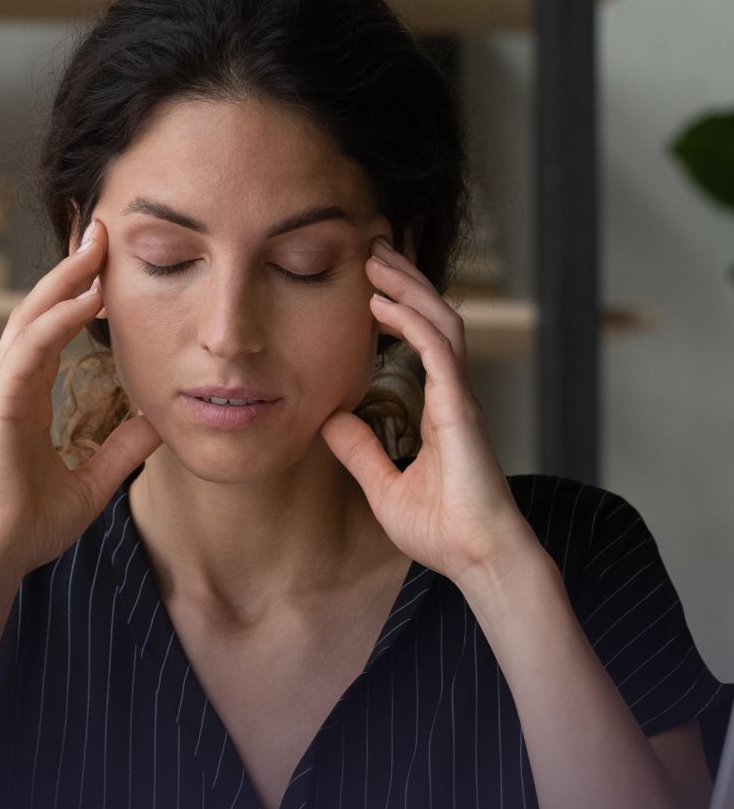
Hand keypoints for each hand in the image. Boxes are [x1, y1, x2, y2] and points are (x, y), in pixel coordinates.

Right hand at [0, 216, 162, 573]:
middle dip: (69, 269)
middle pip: (39, 310)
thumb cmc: (32, 525)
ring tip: (97, 245)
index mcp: (24, 398)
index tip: (106, 267)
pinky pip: (30, 347)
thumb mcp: (94, 479)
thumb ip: (122, 447)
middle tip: (101, 231)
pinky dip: (58, 318)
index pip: (51, 332)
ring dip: (65, 278)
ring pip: (31, 316)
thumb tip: (158, 420)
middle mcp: (8, 385)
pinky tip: (88, 296)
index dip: (76, 296)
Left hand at [318, 235, 537, 587]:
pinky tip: (383, 306)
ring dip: (408, 288)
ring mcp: (460, 399)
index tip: (371, 285)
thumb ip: (361, 451)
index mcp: (440, 409)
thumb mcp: (384, 486)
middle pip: (434, 319)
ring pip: (441, 322)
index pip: (424, 342)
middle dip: (405, 281)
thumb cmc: (442, 532)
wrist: (478, 558)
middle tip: (373, 250)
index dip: (401, 309)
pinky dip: (412, 322)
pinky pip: (439, 351)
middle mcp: (454, 396)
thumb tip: (330, 420)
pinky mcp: (461, 410)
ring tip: (376, 261)